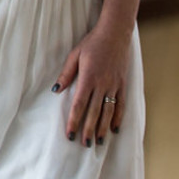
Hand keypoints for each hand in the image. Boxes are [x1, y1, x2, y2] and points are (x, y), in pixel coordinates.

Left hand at [53, 25, 130, 147]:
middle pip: (94, 112)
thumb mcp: (75, 55)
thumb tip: (56, 90)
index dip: (74, 121)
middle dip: (89, 130)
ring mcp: (114, 86)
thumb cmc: (92, 43)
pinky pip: (121, 105)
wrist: (115, 34)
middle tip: (84, 144)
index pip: (79, 105)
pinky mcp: (122, 85)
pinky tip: (115, 129)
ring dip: (104, 128)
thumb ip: (66, 74)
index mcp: (88, 78)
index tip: (70, 134)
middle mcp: (102, 84)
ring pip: (108, 112)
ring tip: (99, 142)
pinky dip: (118, 118)